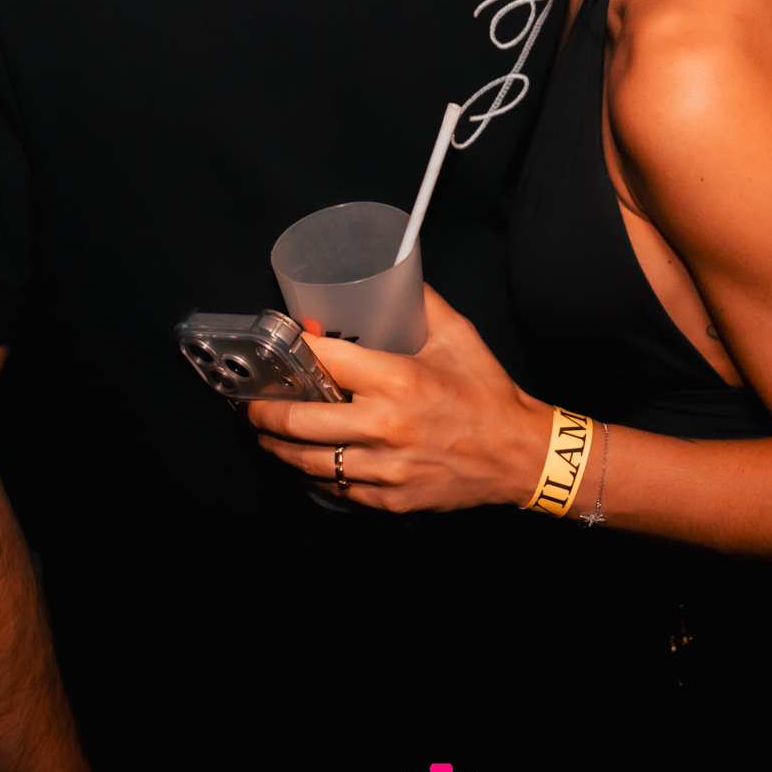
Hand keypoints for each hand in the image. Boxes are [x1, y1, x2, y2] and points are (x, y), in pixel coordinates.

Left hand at [245, 288, 549, 511]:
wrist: (520, 455)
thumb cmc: (487, 393)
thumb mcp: (457, 335)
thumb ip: (419, 302)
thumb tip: (391, 273)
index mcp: (398, 380)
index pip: (325, 361)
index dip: (294, 351)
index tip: (278, 347)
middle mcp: (385, 426)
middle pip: (299, 421)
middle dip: (264, 412)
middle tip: (251, 404)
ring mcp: (385, 469)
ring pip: (309, 462)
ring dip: (278, 447)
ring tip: (264, 434)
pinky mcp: (389, 498)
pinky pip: (336, 490)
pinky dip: (313, 475)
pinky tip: (303, 462)